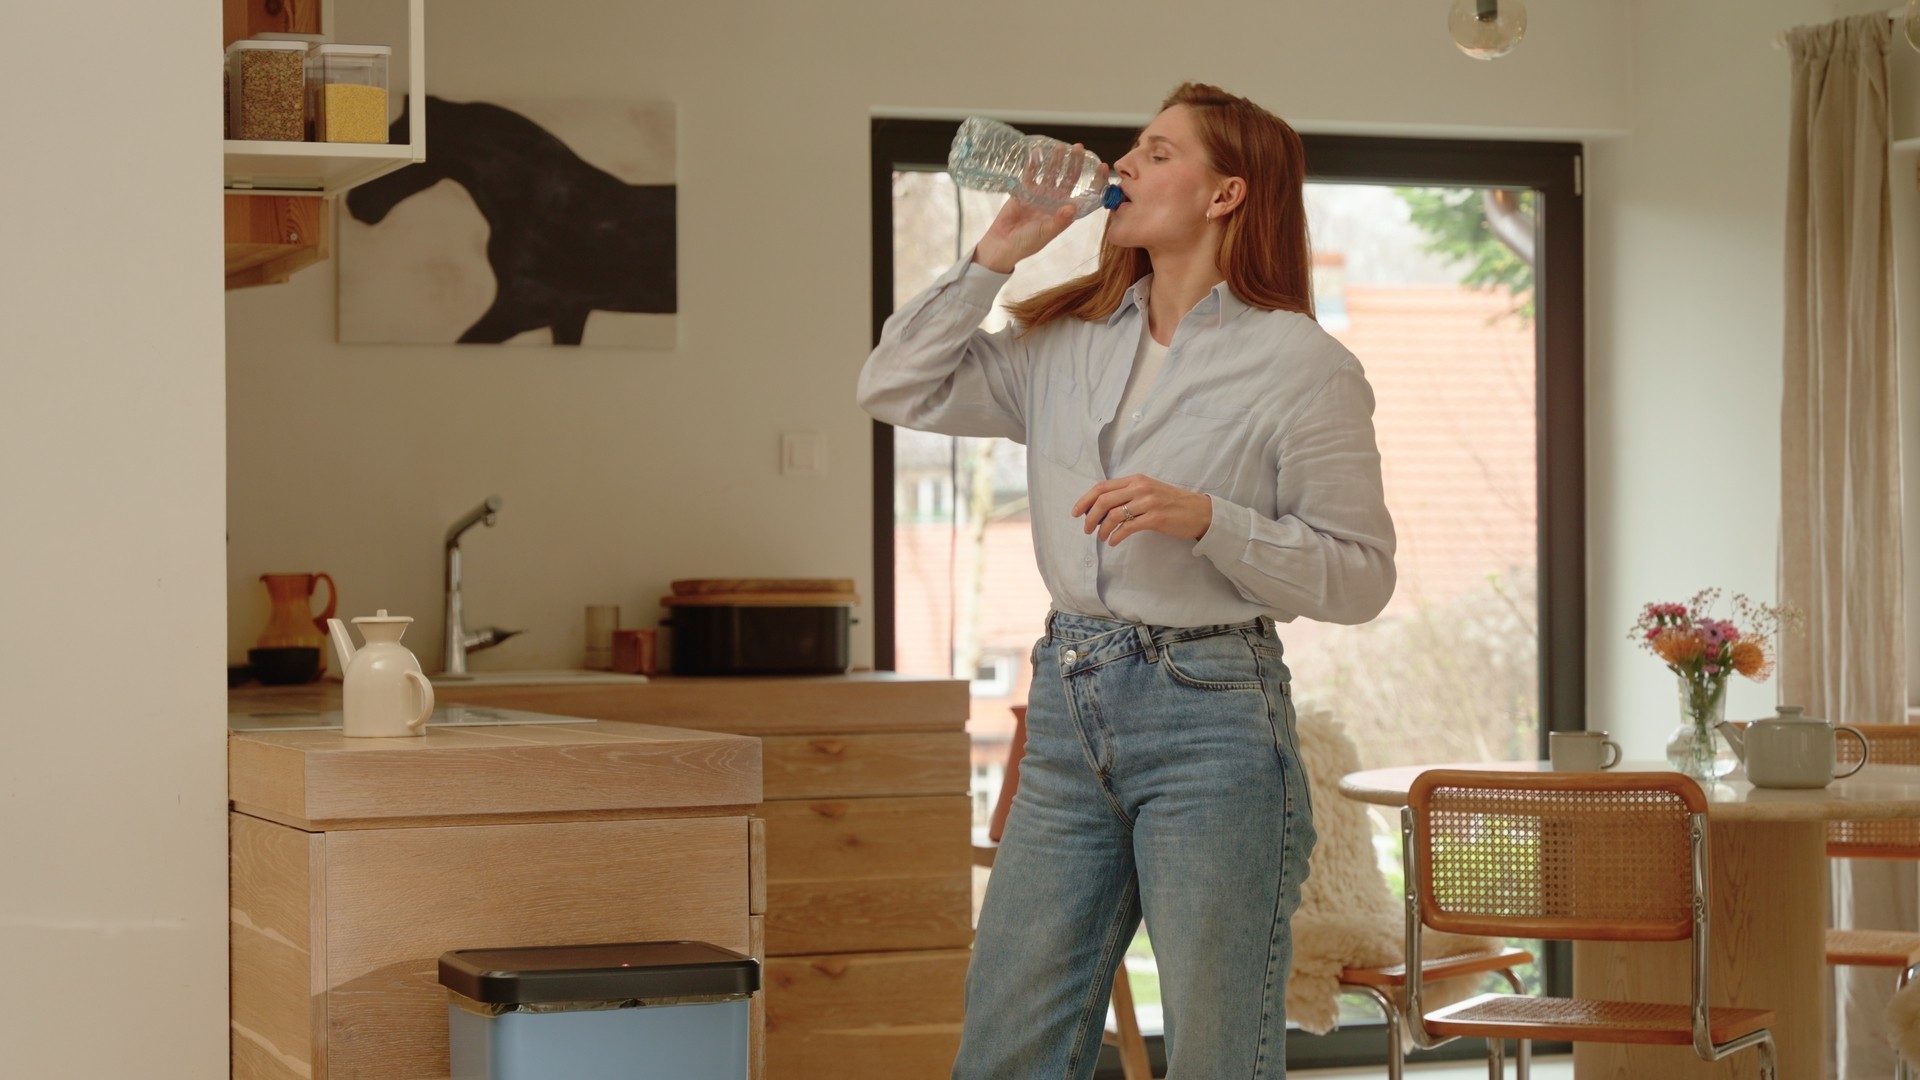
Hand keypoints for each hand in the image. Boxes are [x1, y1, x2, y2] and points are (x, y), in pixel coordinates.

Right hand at [973, 143, 1086, 272]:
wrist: (1003, 244)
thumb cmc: (1027, 243)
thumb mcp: (1046, 233)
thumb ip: (1059, 221)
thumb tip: (1072, 208)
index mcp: (1064, 211)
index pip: (1082, 192)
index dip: (1093, 180)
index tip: (1102, 166)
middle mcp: (1054, 200)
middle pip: (1067, 178)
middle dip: (1074, 163)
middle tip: (1079, 148)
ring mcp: (1039, 194)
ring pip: (1050, 173)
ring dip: (1056, 160)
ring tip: (1060, 147)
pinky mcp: (1024, 190)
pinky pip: (1030, 174)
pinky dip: (1033, 164)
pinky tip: (1037, 151)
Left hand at [1073, 475, 1212, 544]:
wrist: (1199, 511)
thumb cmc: (1171, 503)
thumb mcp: (1148, 491)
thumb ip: (1127, 495)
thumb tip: (1101, 508)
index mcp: (1136, 480)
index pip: (1102, 487)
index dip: (1085, 500)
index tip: (1076, 513)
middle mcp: (1140, 487)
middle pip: (1104, 500)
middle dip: (1090, 516)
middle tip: (1086, 529)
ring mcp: (1148, 502)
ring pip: (1114, 514)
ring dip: (1102, 529)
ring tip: (1101, 538)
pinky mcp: (1155, 518)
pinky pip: (1128, 527)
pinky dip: (1116, 536)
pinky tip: (1114, 542)